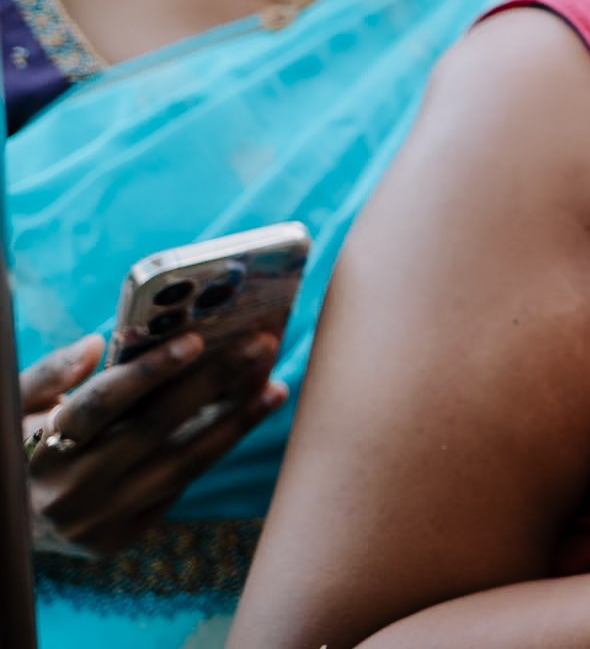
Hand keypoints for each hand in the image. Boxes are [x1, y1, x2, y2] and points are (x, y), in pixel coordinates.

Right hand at [20, 330, 287, 557]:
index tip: (197, 340)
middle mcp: (69, 490)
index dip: (149, 372)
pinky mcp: (120, 539)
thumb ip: (50, 373)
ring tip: (274, 386)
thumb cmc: (22, 445)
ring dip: (234, 424)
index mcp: (38, 450)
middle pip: (155, 430)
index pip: (101, 405)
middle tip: (262, 345)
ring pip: (181, 466)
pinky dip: (213, 451)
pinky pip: (178, 488)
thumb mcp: (17, 406)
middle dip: (213, 384)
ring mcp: (97, 521)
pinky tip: (245, 419)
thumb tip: (95, 344)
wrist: (12, 521)